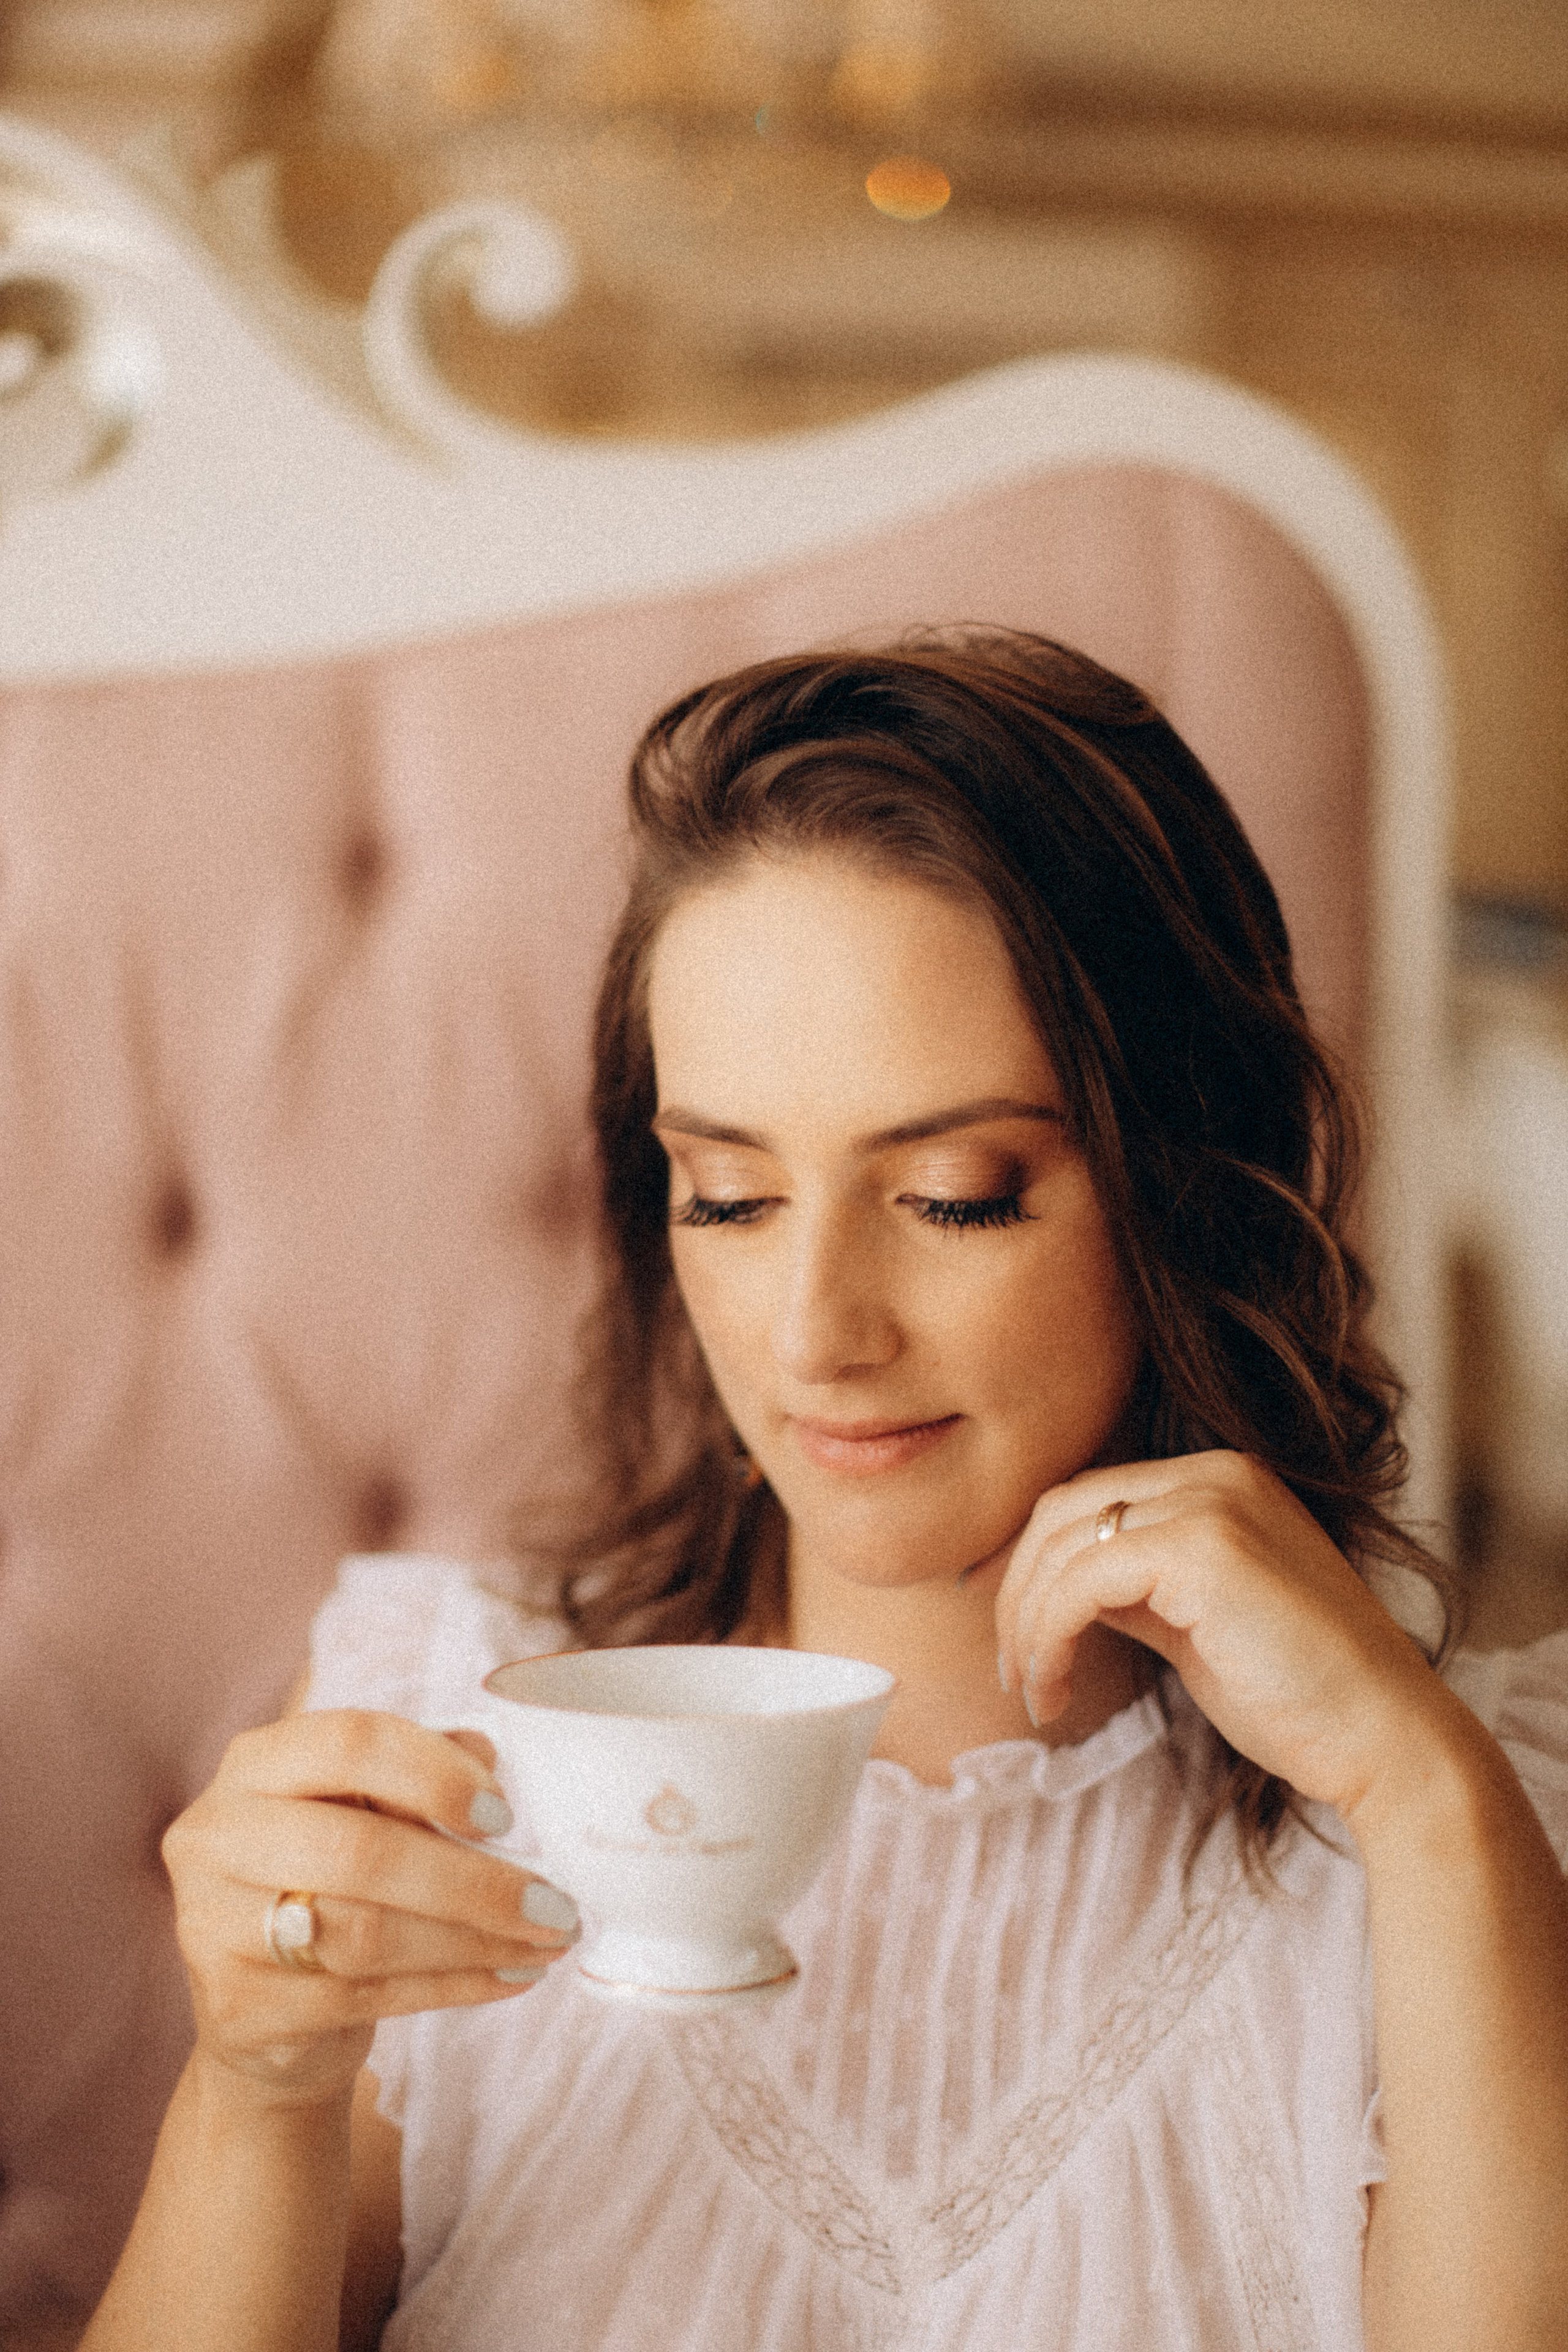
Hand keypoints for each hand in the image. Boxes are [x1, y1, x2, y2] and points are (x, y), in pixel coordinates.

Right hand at [163, 1709, 578, 2105]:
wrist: (263, 2011)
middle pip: (360, 1851)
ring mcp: (213, 1926)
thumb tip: (489, 1755)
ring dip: (474, 1941)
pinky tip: (510, 1977)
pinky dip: (453, 1987)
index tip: (505, 1815)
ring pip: (366, 1934)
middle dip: (474, 1882)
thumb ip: (420, 1775)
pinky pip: (365, 1997)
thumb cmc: (331, 1883)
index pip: (350, 1742)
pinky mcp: (235, 2007)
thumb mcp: (366, 1812)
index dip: (435, 1774)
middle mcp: (217, 1835)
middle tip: (556, 1905)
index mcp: (256, 1764)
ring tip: (546, 1943)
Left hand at [995, 1451, 1441, 1818]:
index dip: (1034, 1569)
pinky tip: (1054, 1690)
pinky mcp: (1205, 1549)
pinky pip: (1082, 1581)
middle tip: (1014, 1675)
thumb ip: (1136, 1589)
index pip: (1089, 1499)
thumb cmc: (1297, 1697)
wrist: (1383, 1740)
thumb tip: (1059, 1591)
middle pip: (1062, 1509)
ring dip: (1027, 1625)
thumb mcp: (1197, 1624)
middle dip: (1018, 1594)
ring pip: (1063, 1544)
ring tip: (1034, 1694)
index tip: (1019, 1644)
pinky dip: (1048, 1636)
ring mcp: (1214, 1503)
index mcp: (1221, 1480)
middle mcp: (1218, 1473)